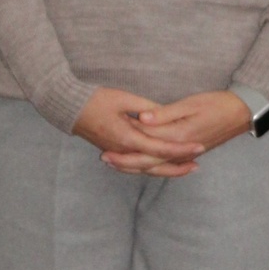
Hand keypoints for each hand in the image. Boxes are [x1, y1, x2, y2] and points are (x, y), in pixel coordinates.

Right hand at [73, 87, 205, 178]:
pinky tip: (163, 166)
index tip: (199, 146)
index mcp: (127, 138)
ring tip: (186, 168)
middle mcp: (123, 151)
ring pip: (146, 169)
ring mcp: (117, 154)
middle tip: (198, 164)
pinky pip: (136, 166)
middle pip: (155, 166)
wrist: (69, 107)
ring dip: (167, 170)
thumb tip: (167, 115)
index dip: (181, 149)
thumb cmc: (96, 100)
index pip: (160, 148)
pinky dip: (152, 168)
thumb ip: (147, 109)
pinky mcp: (114, 152)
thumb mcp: (124, 99)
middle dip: (178, 166)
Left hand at [104, 90, 253, 176]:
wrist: (242, 113)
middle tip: (103, 157)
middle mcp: (179, 150)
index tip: (107, 135)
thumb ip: (165, 113)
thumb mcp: (191, 103)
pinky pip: (165, 165)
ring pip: (155, 166)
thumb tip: (142, 118)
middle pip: (146, 161)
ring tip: (115, 163)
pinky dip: (150, 166)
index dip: (126, 139)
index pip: (146, 141)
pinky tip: (141, 164)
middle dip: (124, 160)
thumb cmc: (218, 104)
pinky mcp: (189, 153)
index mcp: (177, 137)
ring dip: (134, 166)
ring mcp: (185, 154)